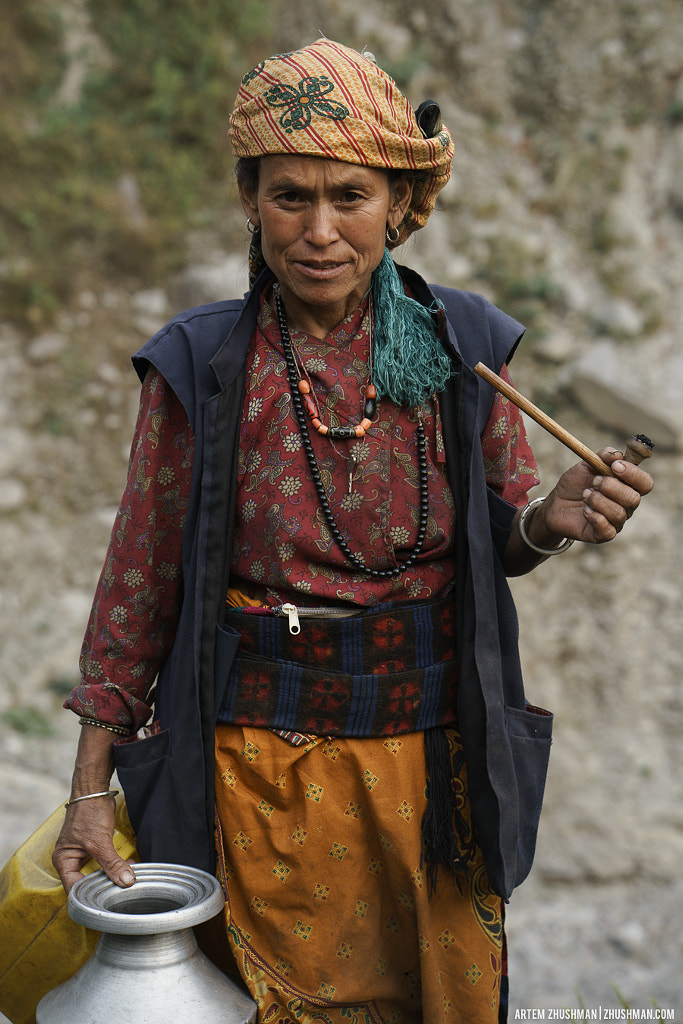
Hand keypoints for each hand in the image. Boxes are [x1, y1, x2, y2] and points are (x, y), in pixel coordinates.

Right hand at [53, 797, 135, 893]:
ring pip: (98, 874)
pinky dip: (116, 865)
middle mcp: (71, 860)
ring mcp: (83, 854)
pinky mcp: (95, 848)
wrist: (95, 791)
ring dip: (112, 875)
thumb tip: (125, 881)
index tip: (106, 901)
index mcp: (64, 861)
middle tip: (120, 890)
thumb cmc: (88, 812)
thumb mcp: (99, 841)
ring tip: (127, 878)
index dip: (89, 896)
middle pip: (86, 883)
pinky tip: (128, 866)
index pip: (73, 888)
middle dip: (104, 885)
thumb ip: (112, 863)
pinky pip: (105, 863)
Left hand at [536, 447, 653, 544]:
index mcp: (627, 486)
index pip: (645, 483)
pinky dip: (595, 517)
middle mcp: (626, 505)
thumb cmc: (576, 484)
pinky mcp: (603, 534)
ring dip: (598, 500)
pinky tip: (585, 510)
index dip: (633, 474)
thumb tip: (617, 455)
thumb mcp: (587, 464)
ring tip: (585, 495)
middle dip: (611, 487)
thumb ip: (603, 456)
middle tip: (594, 482)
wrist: (556, 503)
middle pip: (634, 499)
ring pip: (619, 513)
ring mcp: (616, 521)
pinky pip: (608, 530)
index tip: (615, 466)